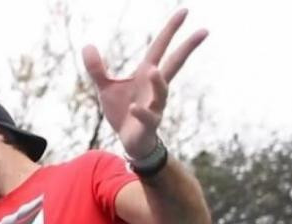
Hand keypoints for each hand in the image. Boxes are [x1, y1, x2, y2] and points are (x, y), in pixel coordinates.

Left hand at [82, 8, 207, 158]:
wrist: (129, 141)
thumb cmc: (122, 112)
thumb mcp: (106, 88)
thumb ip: (97, 69)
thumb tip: (87, 45)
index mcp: (146, 75)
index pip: (160, 47)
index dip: (171, 30)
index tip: (185, 11)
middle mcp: (155, 88)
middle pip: (175, 64)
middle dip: (187, 48)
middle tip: (203, 30)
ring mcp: (154, 106)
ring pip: (162, 92)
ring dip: (158, 82)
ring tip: (151, 70)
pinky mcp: (148, 125)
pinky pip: (147, 117)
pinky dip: (141, 112)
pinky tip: (133, 108)